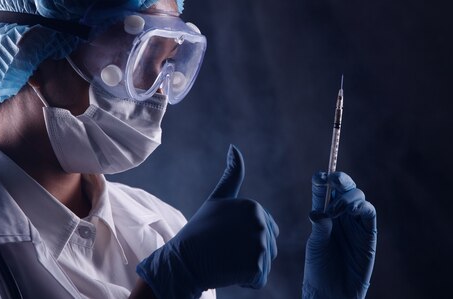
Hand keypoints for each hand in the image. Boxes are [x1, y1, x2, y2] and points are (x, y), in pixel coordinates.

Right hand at [137, 145, 278, 298]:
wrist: (181, 261)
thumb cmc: (198, 231)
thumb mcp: (217, 199)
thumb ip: (231, 175)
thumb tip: (234, 147)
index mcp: (253, 206)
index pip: (269, 229)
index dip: (247, 238)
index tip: (225, 237)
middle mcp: (260, 223)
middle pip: (270, 247)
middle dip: (251, 254)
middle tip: (225, 251)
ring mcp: (259, 244)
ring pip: (266, 264)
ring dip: (248, 268)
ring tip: (226, 261)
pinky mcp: (256, 266)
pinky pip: (259, 280)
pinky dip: (245, 282)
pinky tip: (228, 272)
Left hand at [303, 172, 376, 298]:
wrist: (333, 291)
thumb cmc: (320, 269)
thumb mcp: (315, 245)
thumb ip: (319, 227)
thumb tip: (319, 212)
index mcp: (323, 213)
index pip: (324, 189)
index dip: (322, 179)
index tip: (320, 177)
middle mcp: (340, 214)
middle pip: (344, 188)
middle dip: (340, 180)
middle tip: (333, 181)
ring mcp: (355, 222)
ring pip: (358, 196)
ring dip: (348, 197)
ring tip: (337, 211)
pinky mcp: (368, 232)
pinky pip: (370, 212)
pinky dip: (363, 206)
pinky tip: (353, 210)